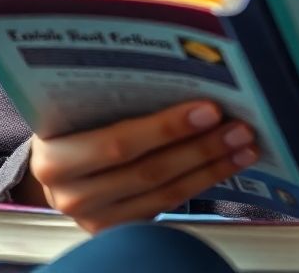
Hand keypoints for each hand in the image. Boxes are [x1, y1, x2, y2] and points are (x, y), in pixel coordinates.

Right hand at [14, 100, 256, 232]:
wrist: (55, 164)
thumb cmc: (72, 121)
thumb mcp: (78, 104)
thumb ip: (118, 92)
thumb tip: (184, 67)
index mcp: (55, 156)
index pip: (119, 142)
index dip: (167, 128)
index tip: (210, 108)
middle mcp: (71, 194)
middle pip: (148, 171)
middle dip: (201, 147)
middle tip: (239, 126)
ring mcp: (94, 219)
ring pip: (164, 193)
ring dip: (211, 168)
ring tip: (243, 145)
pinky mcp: (116, 232)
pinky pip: (166, 206)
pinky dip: (200, 182)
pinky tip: (226, 164)